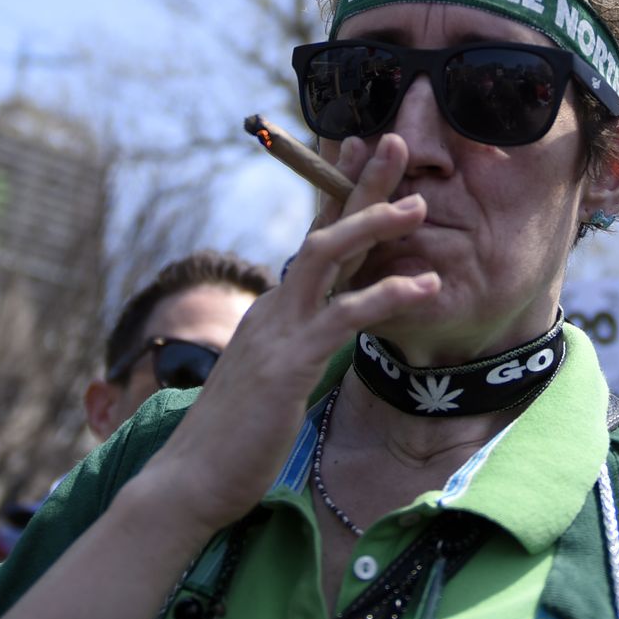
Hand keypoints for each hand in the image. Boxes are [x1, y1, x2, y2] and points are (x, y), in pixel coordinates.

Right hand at [131, 134, 438, 537]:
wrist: (193, 479)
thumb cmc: (238, 435)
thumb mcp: (275, 377)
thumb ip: (299, 345)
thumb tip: (326, 330)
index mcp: (276, 308)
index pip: (313, 236)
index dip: (338, 192)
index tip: (361, 148)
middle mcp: (276, 306)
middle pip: (322, 227)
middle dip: (358, 181)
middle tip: (392, 139)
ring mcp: (279, 329)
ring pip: (329, 254)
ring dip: (374, 223)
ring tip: (420, 204)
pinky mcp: (289, 362)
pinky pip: (343, 316)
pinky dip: (386, 295)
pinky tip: (424, 286)